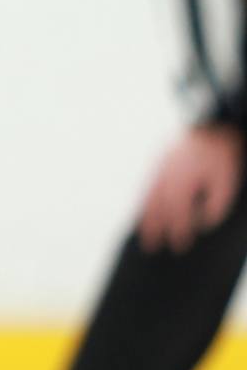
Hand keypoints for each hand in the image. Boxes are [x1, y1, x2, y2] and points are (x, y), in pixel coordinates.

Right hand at [139, 123, 242, 253]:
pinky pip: (146, 185)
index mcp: (182, 185)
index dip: (179, 232)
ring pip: (147, 197)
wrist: (210, 123)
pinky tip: (144, 205)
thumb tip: (203, 221)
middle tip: (151, 246)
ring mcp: (158, 168)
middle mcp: (165, 179)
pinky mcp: (158, 160)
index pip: (178, 215)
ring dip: (145, 216)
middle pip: (157, 209)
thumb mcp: (227, 182)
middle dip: (154, 229)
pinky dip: (143, 199)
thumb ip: (215, 205)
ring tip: (143, 231)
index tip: (179, 246)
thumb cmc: (220, 154)